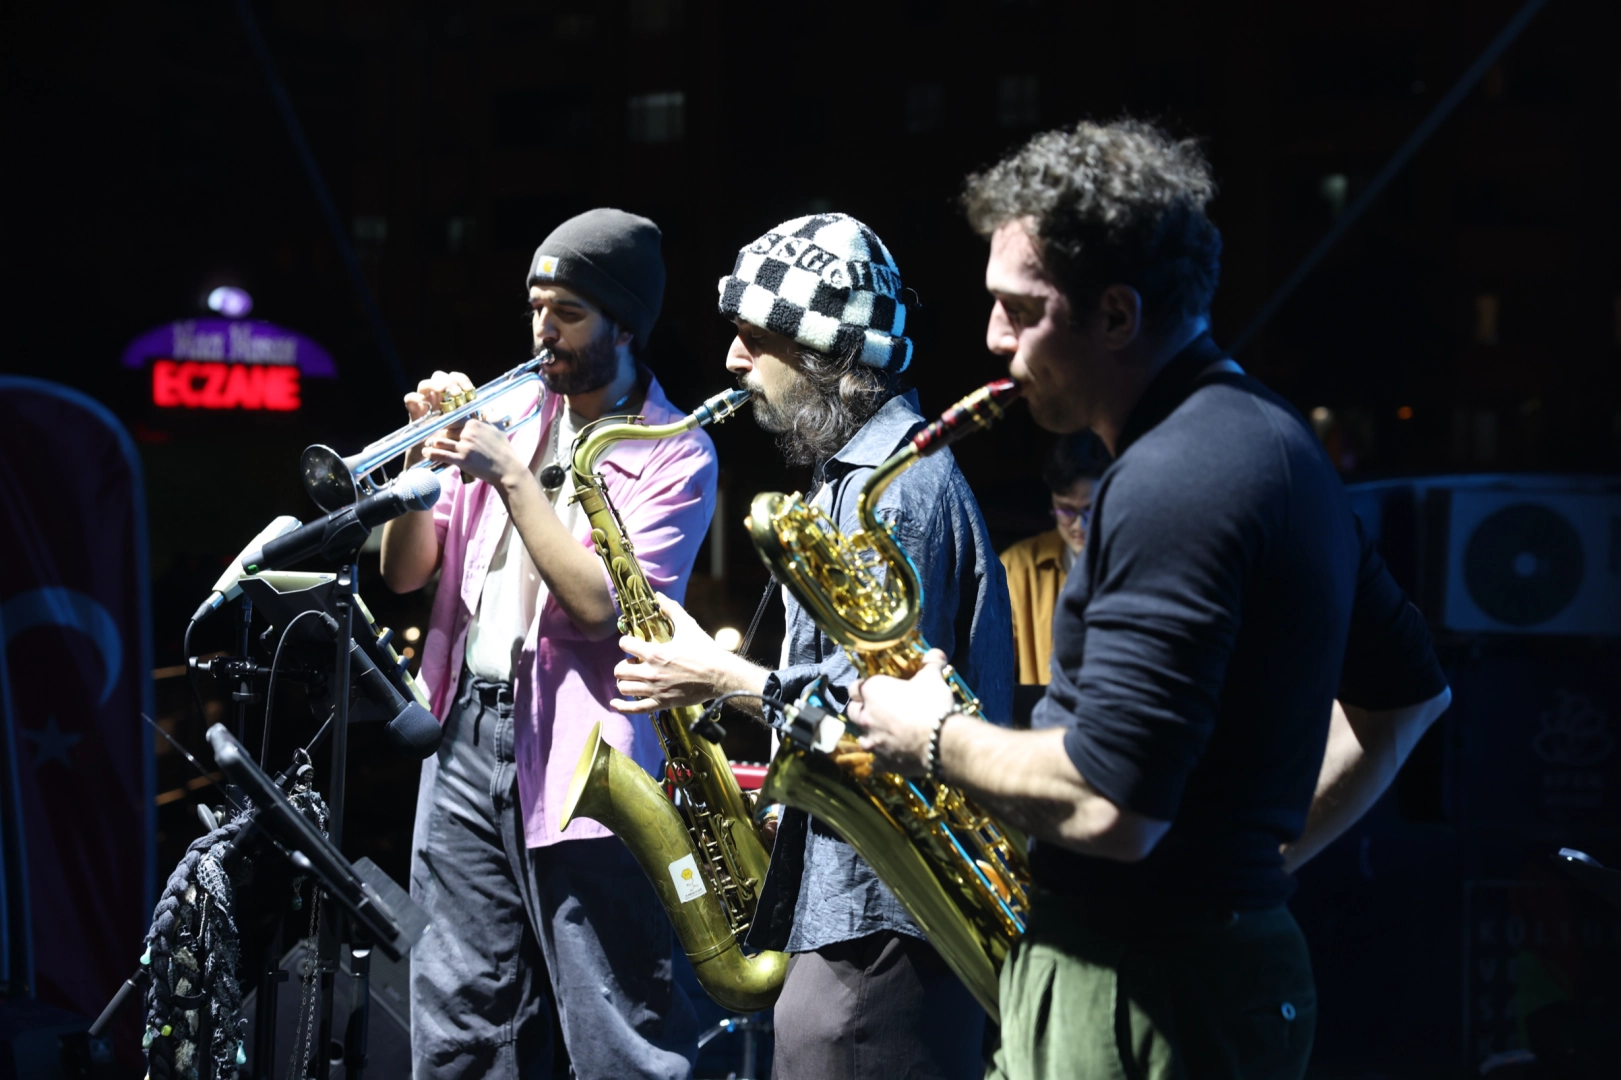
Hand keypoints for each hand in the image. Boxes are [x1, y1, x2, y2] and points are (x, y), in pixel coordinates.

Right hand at [403, 371, 475, 467]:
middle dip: (449, 382)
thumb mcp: (469, 431)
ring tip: (442, 391)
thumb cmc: (455, 445)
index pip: (456, 379)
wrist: (436, 460)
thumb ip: (477, 419)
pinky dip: (414, 398)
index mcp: (453, 398)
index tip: (470, 390)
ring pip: (425, 385)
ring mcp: (425, 404)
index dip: (462, 381)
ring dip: (434, 385)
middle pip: (440, 377)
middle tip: (457, 393)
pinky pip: (410, 400)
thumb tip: (489, 410)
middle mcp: (438, 398)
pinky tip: (422, 401)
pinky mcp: (414, 413)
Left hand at [423, 417, 526, 491]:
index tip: (439, 426)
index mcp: (474, 423)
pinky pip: (443, 455)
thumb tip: (485, 407)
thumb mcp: (499, 426)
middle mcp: (467, 433)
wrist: (506, 468)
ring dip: (432, 443)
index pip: (452, 420)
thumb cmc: (503, 448)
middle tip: (430, 437)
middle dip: (437, 434)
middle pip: (445, 431)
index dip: (444, 424)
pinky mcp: (462, 460)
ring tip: (426, 445)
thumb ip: (491, 414)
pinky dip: (433, 454)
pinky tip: (427, 453)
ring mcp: (464, 447)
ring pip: (441, 442)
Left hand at [611, 594, 744, 713]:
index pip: (625, 645)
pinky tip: (614, 703)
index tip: (631, 643)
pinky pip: (635, 709)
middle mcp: (651, 673)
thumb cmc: (705, 650)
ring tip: (633, 677)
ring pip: (624, 688)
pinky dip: (622, 707)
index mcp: (655, 653)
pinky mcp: (662, 703)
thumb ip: (671, 609)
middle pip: (620, 670)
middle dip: (623, 664)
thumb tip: (659, 595)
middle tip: (633, 662)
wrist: (720, 676)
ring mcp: (655, 690)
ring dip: (625, 681)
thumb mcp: (688, 626)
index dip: (625, 641)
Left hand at [847, 649, 954, 776]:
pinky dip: (881, 759)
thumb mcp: (932, 678)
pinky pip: (876, 762)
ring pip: (862, 737)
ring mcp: (872, 742)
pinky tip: (892, 756)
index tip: (875, 689)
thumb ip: (931, 663)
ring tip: (887, 734)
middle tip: (879, 709)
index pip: (854, 687)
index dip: (864, 687)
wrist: (941, 741)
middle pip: (852, 711)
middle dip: (862, 710)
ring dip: (871, 735)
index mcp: (872, 692)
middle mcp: (866, 717)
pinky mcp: (883, 762)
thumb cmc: (932, 704)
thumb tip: (936, 652)